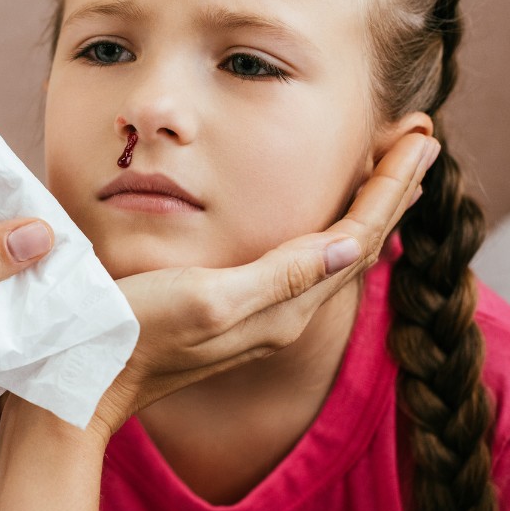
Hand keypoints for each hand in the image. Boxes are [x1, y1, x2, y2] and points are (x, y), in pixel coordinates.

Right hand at [92, 133, 439, 436]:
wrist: (88, 377)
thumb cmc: (137, 330)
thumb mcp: (208, 299)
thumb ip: (280, 276)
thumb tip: (350, 241)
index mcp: (284, 306)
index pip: (358, 236)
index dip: (391, 184)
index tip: (419, 132)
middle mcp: (285, 314)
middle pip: (358, 242)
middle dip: (392, 189)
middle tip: (420, 137)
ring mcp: (263, 317)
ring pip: (335, 253)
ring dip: (368, 207)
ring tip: (390, 171)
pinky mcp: (240, 314)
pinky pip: (307, 265)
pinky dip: (331, 228)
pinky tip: (329, 221)